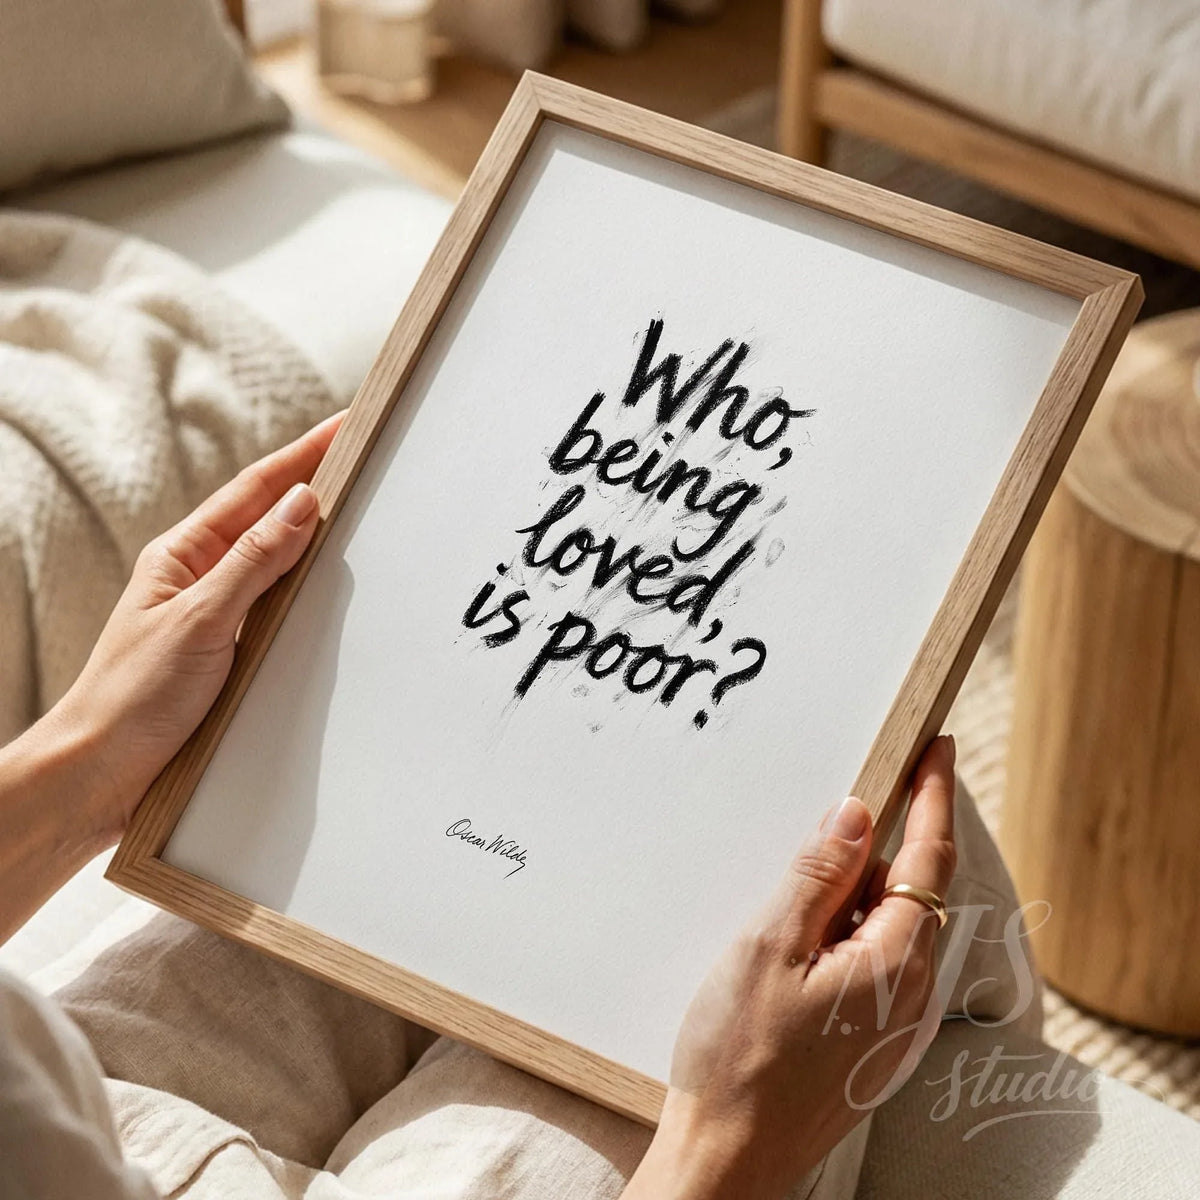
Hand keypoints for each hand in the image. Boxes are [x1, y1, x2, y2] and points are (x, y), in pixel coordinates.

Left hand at [58, 411, 343, 845]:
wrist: (100, 773)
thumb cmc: (132, 697)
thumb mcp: (199, 620)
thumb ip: (253, 561)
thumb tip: (302, 504)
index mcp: (184, 555)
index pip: (256, 489)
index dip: (305, 454)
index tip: (347, 426)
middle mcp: (202, 577)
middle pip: (271, 516)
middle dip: (317, 482)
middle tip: (366, 456)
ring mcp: (218, 613)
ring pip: (279, 561)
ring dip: (317, 534)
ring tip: (362, 508)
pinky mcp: (231, 652)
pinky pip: (280, 606)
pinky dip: (309, 587)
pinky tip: (334, 588)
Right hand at [624, 736, 956, 1199]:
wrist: (728, 1160)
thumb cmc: (737, 1059)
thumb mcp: (768, 948)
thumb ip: (818, 876)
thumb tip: (856, 813)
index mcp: (893, 963)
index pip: (928, 858)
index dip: (933, 796)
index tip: (938, 746)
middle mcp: (910, 993)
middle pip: (917, 889)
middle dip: (895, 837)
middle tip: (865, 792)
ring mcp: (894, 1022)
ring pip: (894, 925)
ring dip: (865, 885)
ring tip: (815, 872)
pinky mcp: (871, 1039)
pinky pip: (878, 959)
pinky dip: (853, 925)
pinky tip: (807, 933)